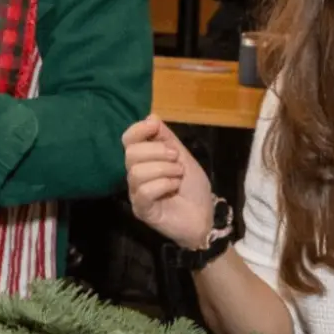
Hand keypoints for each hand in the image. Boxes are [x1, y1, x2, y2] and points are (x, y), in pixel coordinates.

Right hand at [121, 116, 216, 248]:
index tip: (154, 127)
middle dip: (157, 151)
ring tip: (178, 176)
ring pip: (137, 172)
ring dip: (164, 169)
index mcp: (144, 160)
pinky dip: (163, 185)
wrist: (205, 217)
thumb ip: (167, 139)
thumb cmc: (193, 189)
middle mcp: (135, 175)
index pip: (128, 140)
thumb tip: (151, 116)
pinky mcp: (142, 210)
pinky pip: (145, 191)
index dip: (138, 130)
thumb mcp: (184, 157)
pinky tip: (174, 188)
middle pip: (130, 154)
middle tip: (176, 159)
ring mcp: (136, 194)